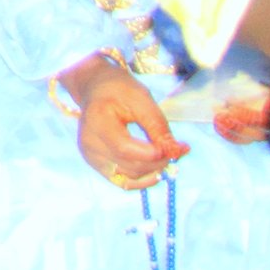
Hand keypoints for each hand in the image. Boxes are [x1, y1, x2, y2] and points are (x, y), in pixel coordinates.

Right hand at [61, 55, 186, 187]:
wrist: (96, 88)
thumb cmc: (118, 89)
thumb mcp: (141, 98)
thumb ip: (157, 125)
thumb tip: (176, 151)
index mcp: (96, 121)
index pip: (124, 148)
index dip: (151, 154)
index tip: (177, 148)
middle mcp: (89, 143)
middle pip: (129, 164)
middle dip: (159, 161)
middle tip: (179, 150)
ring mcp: (91, 156)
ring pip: (129, 176)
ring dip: (153, 170)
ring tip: (169, 155)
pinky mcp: (97, 164)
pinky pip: (123, 181)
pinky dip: (142, 179)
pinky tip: (157, 170)